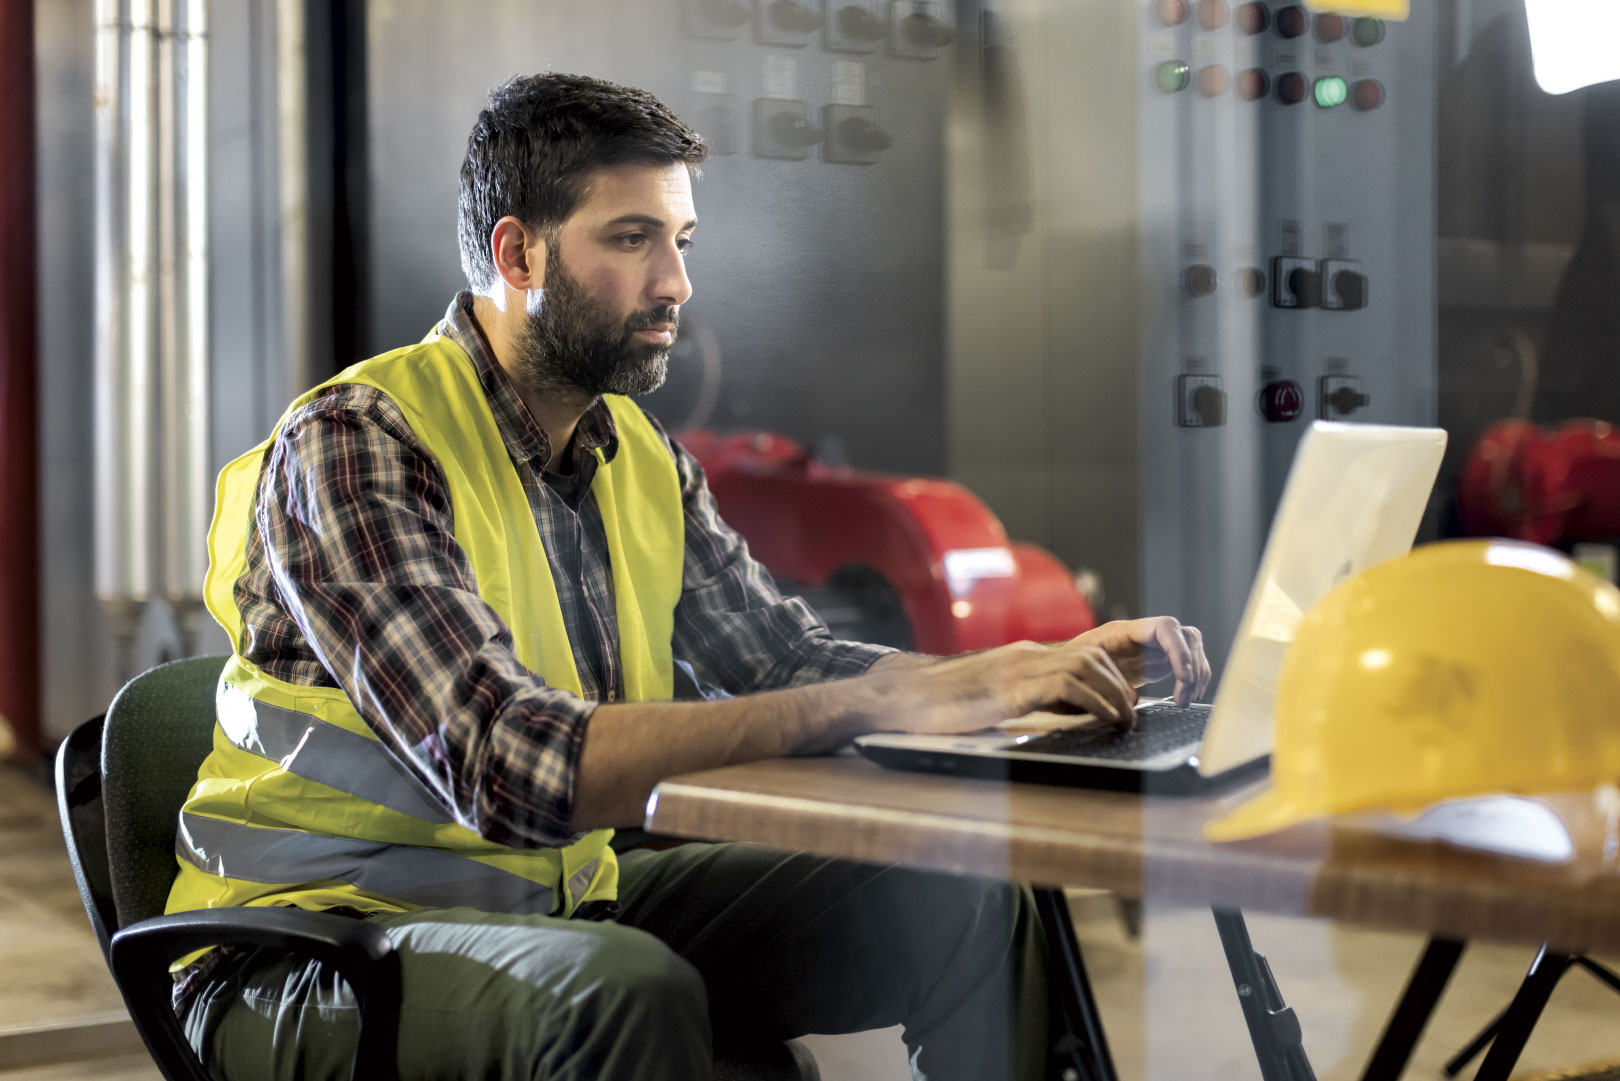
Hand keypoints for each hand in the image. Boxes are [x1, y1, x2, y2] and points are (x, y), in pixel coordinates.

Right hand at [870, 639, 1137, 735]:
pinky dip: (1095, 702)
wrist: (901, 699)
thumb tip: (1056, 715)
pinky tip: (1103, 720)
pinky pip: (1069, 684)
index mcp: (1021, 657)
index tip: (1121, 703)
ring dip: (1115, 694)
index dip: (1109, 677)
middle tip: (1131, 713)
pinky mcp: (1011, 688)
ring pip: (1088, 665)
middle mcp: (1025, 655)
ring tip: (1125, 720)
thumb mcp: (991, 699)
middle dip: (1120, 683)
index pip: (1080, 654)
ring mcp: (1018, 667)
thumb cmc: (940, 708)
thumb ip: (1022, 700)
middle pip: (1093, 654)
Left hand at [1069, 617, 1210, 706]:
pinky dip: (1195, 680)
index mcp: (1126, 630)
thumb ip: (1100, 671)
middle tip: (1184, 696)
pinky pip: (1191, 663)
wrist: (1074, 666)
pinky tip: (1187, 697)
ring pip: (1193, 649)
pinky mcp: (1163, 660)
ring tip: (1184, 701)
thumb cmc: (1073, 664)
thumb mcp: (1081, 665)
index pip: (1165, 627)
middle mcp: (1147, 633)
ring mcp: (1158, 645)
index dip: (1179, 649)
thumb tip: (1118, 689)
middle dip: (1192, 667)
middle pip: (1186, 637)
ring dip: (1197, 676)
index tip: (1183, 676)